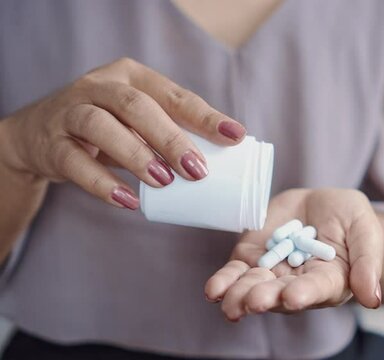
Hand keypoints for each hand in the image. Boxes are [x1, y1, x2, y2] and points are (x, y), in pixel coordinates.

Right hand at [0, 57, 245, 208]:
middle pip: (137, 106)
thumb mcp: (138, 119)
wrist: (39, 134)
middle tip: (198, 170)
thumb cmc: (108, 126)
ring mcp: (71, 112)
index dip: (206, 116)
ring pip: (101, 126)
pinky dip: (103, 184)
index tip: (235, 136)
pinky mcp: (52, 143)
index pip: (174, 95)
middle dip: (171, 138)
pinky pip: (75, 163)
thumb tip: (225, 157)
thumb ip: (171, 129)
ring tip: (164, 181)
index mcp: (132, 76)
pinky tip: (128, 200)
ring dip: (137, 155)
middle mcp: (100, 86)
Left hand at [204, 188, 382, 320]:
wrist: (321, 204)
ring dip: (240, 294)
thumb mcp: (366, 229)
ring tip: (228, 299)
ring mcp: (272, 273)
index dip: (304, 293)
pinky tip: (214, 289)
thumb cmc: (350, 218)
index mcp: (330, 280)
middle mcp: (299, 284)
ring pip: (254, 287)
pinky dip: (224, 281)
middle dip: (265, 297)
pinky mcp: (251, 259)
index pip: (317, 289)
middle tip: (254, 301)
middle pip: (280, 294)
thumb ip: (368, 262)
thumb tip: (372, 299)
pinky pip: (236, 273)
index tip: (292, 296)